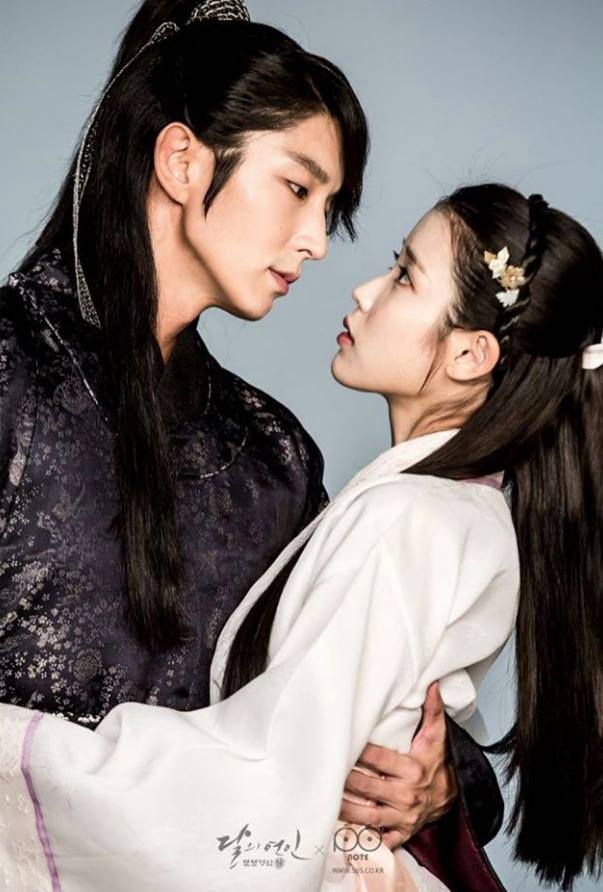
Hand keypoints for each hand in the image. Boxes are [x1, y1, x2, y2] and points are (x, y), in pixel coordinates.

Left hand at [339, 681, 457, 848]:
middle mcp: (407, 795)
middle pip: (367, 787)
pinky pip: (377, 838)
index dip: (358, 752)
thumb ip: (432, 710)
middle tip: (324, 769)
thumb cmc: (437, 763)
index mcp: (414, 769)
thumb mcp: (436, 736)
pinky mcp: (400, 833)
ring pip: (366, 815)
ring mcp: (403, 817)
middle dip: (344, 779)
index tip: (341, 743)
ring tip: (323, 797)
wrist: (454, 797)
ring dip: (344, 808)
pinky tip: (339, 828)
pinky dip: (359, 836)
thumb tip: (432, 683)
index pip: (378, 759)